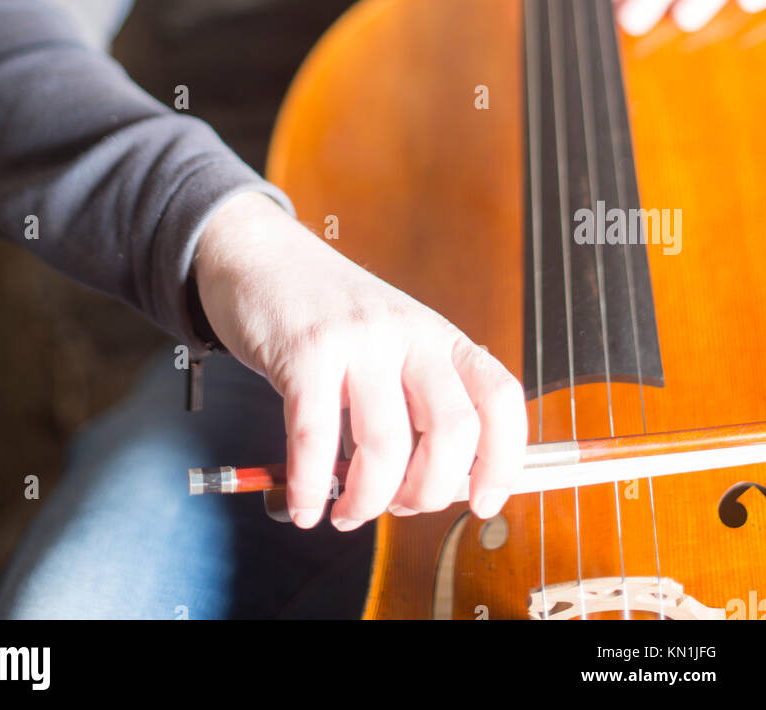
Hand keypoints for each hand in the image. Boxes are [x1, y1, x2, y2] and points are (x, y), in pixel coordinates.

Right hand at [192, 191, 526, 530]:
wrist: (263, 255)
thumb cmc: (326, 312)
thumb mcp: (393, 342)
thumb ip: (416, 399)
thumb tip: (431, 485)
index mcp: (439, 336)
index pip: (499, 398)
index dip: (503, 459)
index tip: (483, 500)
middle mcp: (409, 333)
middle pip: (453, 432)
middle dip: (429, 493)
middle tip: (400, 508)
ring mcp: (359, 339)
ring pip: (386, 446)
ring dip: (367, 501)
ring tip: (347, 511)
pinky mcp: (306, 350)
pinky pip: (316, 439)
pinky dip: (312, 488)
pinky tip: (308, 504)